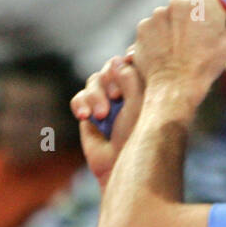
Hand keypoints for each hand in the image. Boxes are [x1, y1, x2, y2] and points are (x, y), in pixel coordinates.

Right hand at [70, 55, 144, 188]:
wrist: (123, 167)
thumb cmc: (139, 137)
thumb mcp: (140, 103)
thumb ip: (130, 77)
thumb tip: (118, 59)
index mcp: (145, 87)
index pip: (134, 61)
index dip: (130, 59)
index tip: (131, 62)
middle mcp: (126, 93)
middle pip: (111, 68)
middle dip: (110, 80)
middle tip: (115, 98)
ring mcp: (107, 102)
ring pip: (95, 81)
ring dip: (95, 94)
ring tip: (101, 114)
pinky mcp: (90, 114)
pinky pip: (80, 98)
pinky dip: (81, 103)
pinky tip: (86, 116)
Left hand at [133, 0, 225, 107]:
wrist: (177, 84)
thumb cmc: (204, 65)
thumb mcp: (223, 40)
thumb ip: (217, 18)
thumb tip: (214, 11)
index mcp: (200, 1)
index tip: (199, 11)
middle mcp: (176, 2)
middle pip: (179, 4)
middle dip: (182, 17)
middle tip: (188, 39)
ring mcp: (157, 15)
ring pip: (163, 18)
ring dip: (168, 29)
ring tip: (174, 51)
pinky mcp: (143, 28)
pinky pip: (150, 30)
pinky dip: (155, 39)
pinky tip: (162, 54)